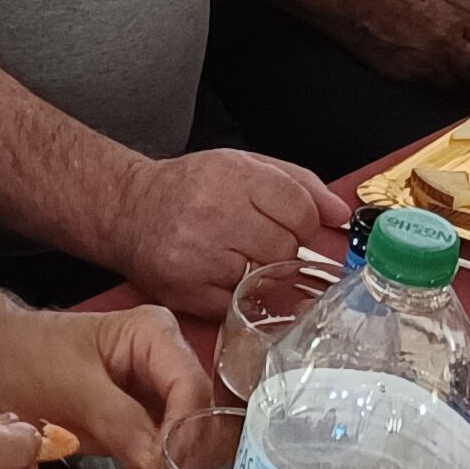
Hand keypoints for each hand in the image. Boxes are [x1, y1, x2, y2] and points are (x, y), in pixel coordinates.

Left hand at [0, 302, 211, 468]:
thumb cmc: (25, 360)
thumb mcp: (70, 387)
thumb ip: (119, 420)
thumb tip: (160, 463)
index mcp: (155, 333)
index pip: (192, 389)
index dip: (183, 434)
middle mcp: (166, 359)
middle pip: (199, 415)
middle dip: (180, 457)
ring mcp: (157, 390)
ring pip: (188, 438)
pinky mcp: (143, 419)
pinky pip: (165, 450)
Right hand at [113, 148, 349, 321]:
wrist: (129, 210)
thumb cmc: (190, 188)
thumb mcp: (243, 165)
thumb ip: (298, 183)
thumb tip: (340, 213)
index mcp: (233, 176)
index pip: (299, 209)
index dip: (304, 223)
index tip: (292, 225)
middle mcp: (215, 213)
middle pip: (285, 247)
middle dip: (281, 247)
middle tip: (257, 239)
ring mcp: (200, 256)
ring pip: (264, 277)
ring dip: (259, 271)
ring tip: (236, 254)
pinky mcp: (188, 290)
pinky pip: (238, 303)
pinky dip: (238, 294)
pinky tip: (222, 275)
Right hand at [337, 0, 469, 87]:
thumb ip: (453, 10)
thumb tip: (469, 22)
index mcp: (454, 17)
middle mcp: (444, 44)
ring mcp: (424, 63)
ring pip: (455, 82)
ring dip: (457, 76)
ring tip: (452, 66)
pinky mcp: (405, 74)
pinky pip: (427, 83)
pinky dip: (431, 78)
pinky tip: (425, 65)